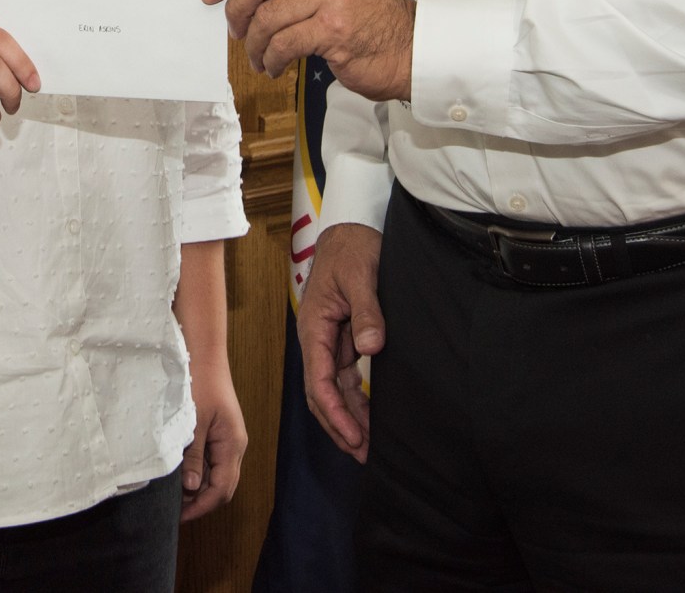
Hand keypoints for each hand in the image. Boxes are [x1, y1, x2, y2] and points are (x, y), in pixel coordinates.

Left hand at [180, 354, 246, 520]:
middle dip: (201, 502)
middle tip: (174, 510)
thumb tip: (192, 488)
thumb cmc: (199, 384)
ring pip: (218, 475)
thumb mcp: (194, 422)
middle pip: (223, 487)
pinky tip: (181, 473)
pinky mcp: (219, 433)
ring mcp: (228, 440)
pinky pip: (213, 462)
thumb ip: (194, 456)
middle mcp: (235, 446)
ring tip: (174, 495)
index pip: (222, 490)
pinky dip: (199, 473)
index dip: (201, 507)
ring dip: (199, 488)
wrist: (204, 354)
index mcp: (232, 445)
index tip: (179, 517)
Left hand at [203, 0, 414, 99]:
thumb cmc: (367, 20)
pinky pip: (283, 43)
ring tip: (259, 57)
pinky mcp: (334, 29)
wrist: (409, 49)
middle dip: (236, 8)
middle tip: (236, 30)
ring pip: (267, 16)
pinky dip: (271, 59)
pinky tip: (275, 66)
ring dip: (254, 44)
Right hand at [297, 223, 383, 461]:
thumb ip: (367, 311)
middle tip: (363, 453)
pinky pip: (346, 379)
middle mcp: (317, 340)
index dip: (334, 412)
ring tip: (368, 448)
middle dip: (339, 426)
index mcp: (314, 327)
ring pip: (333, 391)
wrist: (351, 231)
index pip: (319, 380)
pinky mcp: (344, 341)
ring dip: (348, 419)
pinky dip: (355, 402)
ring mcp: (330, 343)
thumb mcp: (361, 276)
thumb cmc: (352, 249)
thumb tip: (370, 349)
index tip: (352, 435)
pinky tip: (369, 420)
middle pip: (321, 394)